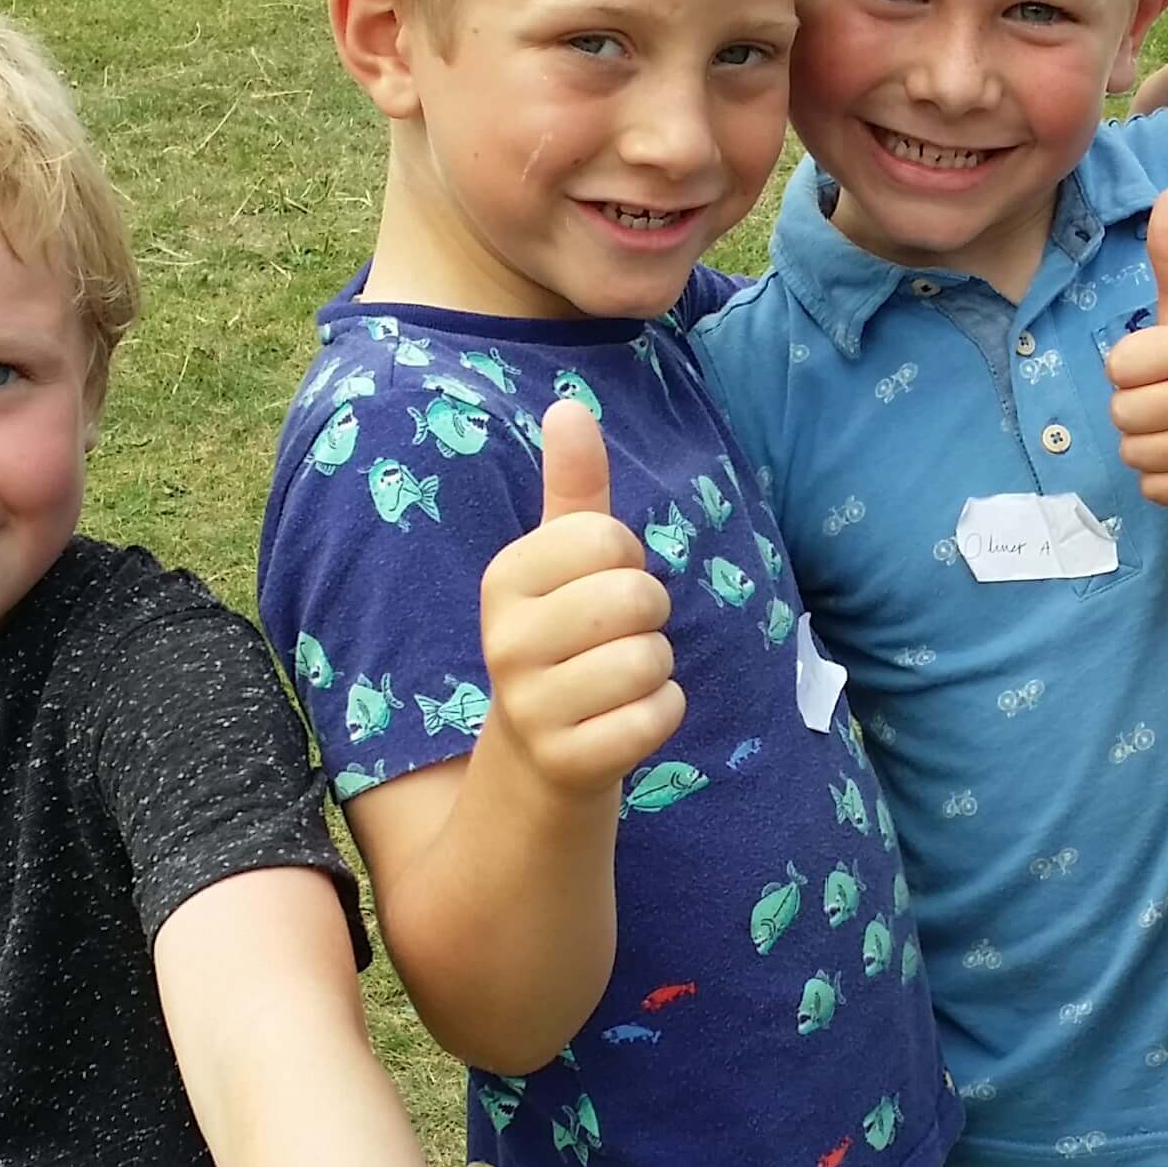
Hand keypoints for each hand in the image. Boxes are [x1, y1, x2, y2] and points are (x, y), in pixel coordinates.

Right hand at [477, 399, 682, 795]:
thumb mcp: (562, 564)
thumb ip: (572, 488)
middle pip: (636, 597)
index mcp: (504, 578)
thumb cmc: (565, 640)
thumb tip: (569, 406)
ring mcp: (531, 706)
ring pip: (651, 659)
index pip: (608, 538)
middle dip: (651, 614)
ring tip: (621, 679)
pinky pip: (658, 716)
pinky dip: (663, 713)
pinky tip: (629, 718)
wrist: (539, 755)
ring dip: (658, 667)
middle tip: (620, 637)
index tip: (601, 588)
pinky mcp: (568, 760)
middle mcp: (505, 641)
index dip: (628, 560)